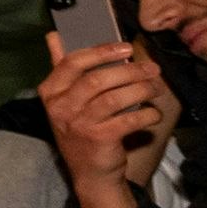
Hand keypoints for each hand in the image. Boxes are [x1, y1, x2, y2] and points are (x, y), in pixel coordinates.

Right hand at [42, 36, 174, 207]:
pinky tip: (154, 112)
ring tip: (156, 87)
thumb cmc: (81, 128)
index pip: (72, 63)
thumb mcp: (66, 99)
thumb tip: (53, 35)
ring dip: (141, 90)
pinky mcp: (99, 139)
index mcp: (50, 92)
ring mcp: (78, 124)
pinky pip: (129, 120)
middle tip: (152, 69)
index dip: (101, 52)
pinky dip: (147, 114)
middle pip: (97, 80)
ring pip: (114, 98)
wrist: (90, 172)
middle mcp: (60, 108)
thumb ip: (62, 67)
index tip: (126, 48)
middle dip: (130, 71)